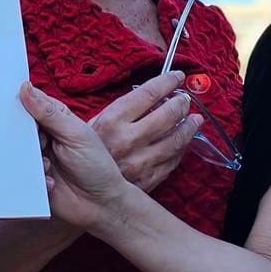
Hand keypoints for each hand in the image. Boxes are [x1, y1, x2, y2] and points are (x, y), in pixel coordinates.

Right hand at [21, 82, 134, 232]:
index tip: (8, 105)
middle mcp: (44, 137)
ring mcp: (37, 158)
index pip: (31, 103)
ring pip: (17, 152)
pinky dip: (33, 178)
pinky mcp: (32, 179)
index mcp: (55, 120)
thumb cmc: (97, 166)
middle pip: (19, 128)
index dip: (20, 103)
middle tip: (39, 143)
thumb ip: (50, 113)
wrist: (102, 205)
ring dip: (30, 159)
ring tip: (48, 166)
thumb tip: (25, 88)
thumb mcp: (75, 134)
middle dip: (22, 136)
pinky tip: (51, 183)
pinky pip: (18, 174)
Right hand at [90, 71, 198, 194]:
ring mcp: (140, 161)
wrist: (76, 194)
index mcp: (112, 121)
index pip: (148, 93)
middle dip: (181, 103)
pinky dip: (181, 150)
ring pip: (175, 139)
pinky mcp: (147, 179)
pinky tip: (183, 143)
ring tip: (194, 119)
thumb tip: (145, 98)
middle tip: (185, 99)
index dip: (167, 82)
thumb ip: (117, 112)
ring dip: (189, 127)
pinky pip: (172, 161)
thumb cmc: (80, 157)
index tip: (176, 77)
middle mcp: (127, 139)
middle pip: (167, 115)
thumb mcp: (88, 126)